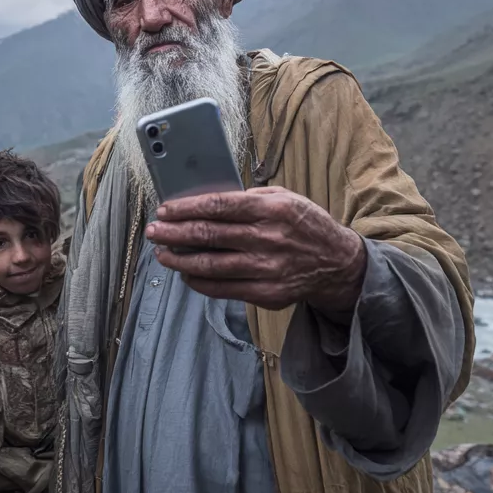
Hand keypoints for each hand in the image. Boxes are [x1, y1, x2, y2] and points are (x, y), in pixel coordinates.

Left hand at [145, 186, 366, 314]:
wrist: (338, 264)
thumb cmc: (305, 225)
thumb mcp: (285, 198)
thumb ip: (250, 198)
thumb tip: (207, 201)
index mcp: (272, 209)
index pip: (218, 206)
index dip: (186, 208)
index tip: (165, 210)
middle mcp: (268, 239)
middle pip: (208, 235)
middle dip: (174, 233)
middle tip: (154, 231)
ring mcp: (266, 269)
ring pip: (211, 265)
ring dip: (180, 260)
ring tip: (162, 254)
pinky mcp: (266, 293)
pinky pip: (223, 289)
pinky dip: (199, 282)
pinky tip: (186, 275)